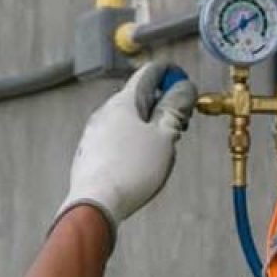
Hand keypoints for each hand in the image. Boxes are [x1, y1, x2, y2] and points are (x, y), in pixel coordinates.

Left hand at [54, 62, 196, 240]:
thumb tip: (184, 88)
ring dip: (149, 124)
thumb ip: (175, 110)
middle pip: (138, 96)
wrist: (95, 204)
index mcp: (124, 102)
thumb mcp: (164, 137)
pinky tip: (143, 159)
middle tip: (181, 118)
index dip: (171, 74)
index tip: (184, 83)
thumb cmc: (130, 171)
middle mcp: (105, 112)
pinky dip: (135, 139)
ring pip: (128, 118)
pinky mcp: (91, 152)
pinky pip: (118, 137)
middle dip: (162, 103)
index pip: (149, 73)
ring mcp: (95, 133)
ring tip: (165, 144)